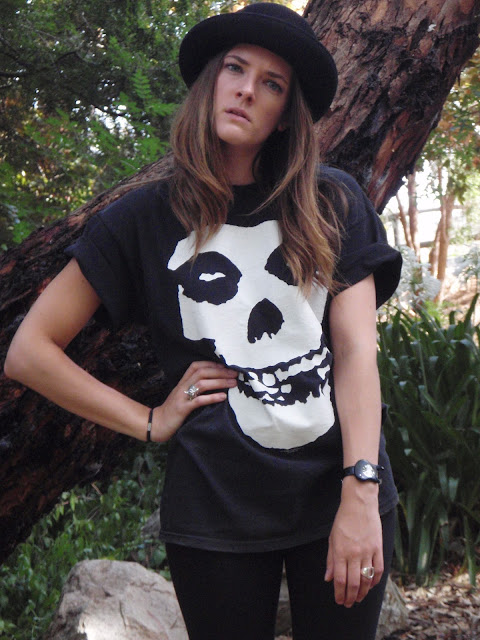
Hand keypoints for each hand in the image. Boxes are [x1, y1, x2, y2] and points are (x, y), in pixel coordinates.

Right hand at [149, 361, 236, 441]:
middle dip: (220, 371)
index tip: (226, 366)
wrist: (156, 424)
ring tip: (233, 383)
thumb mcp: (182, 397)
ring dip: (219, 382)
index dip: (212, 364)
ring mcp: (181, 397)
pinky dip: (212, 397)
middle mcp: (182, 386)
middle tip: (235, 374)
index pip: (196, 366)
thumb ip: (194, 390)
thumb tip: (215, 385)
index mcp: (182, 382)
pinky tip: (223, 397)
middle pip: (202, 372)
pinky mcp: (182, 409)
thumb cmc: (172, 412)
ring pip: (202, 384)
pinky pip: (198, 401)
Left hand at [324, 478, 382, 606]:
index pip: (339, 579)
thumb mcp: (332, 538)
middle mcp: (354, 554)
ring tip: (359, 598)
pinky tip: (371, 585)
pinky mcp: (378, 548)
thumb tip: (328, 579)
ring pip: (367, 579)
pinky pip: (379, 570)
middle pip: (353, 583)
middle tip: (348, 604)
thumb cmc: (343, 520)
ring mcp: (368, 551)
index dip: (339, 593)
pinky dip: (375, 581)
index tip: (339, 600)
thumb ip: (330, 559)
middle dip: (350, 597)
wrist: (359, 504)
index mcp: (340, 551)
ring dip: (363, 592)